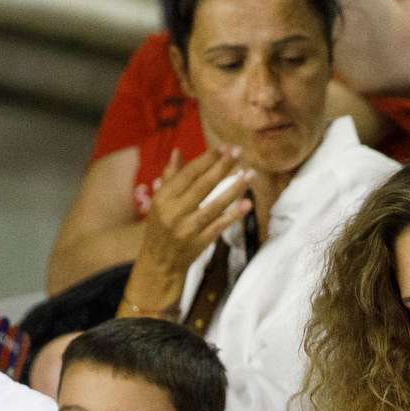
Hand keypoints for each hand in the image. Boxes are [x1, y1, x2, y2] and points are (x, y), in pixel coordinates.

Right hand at [124, 147, 253, 314]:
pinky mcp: (199, 243)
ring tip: (250, 174)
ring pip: (214, 205)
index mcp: (163, 198)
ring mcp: (187, 229)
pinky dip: (234, 215)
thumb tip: (178, 152)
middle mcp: (174, 212)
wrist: (159, 263)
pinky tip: (247, 203)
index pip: (189, 174)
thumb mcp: (160, 201)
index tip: (224, 147)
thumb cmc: (161, 227)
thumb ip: (170, 177)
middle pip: (203, 186)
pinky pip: (219, 226)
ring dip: (234, 189)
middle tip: (239, 152)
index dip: (207, 159)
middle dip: (222, 167)